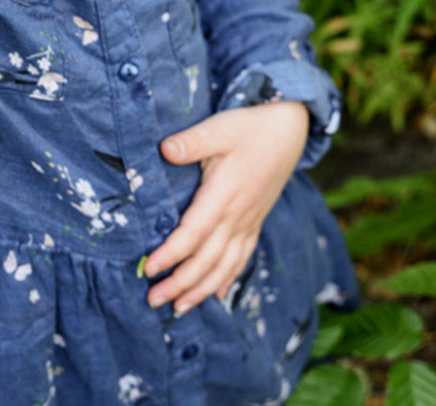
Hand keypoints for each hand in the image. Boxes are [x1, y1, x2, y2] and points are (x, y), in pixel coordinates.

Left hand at [141, 101, 308, 315]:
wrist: (288, 130)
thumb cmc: (248, 126)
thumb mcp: (218, 128)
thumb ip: (191, 142)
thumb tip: (164, 149)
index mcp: (223, 195)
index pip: (193, 233)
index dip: (170, 254)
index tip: (148, 268)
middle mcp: (237, 216)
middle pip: (206, 260)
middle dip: (179, 284)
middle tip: (153, 300)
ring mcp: (248, 222)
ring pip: (224, 266)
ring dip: (201, 290)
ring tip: (178, 309)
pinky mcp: (254, 222)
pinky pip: (241, 259)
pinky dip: (226, 279)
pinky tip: (216, 294)